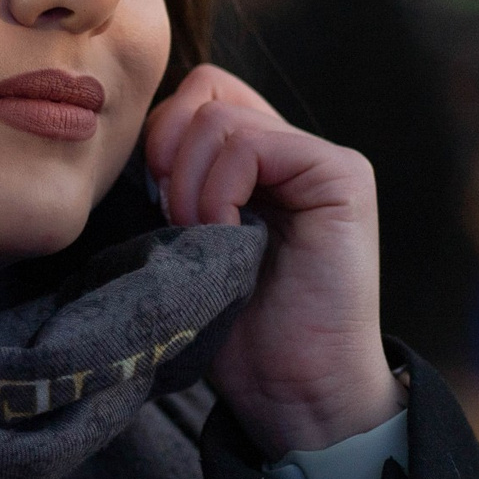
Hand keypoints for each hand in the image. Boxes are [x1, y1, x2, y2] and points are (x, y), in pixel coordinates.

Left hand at [142, 66, 400, 455]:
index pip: (196, 95)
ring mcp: (321, 157)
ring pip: (218, 116)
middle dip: (168, 152)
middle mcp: (292, 148)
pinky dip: (219, 189)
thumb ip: (176, 181)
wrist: (293, 389)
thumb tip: (136, 140)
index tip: (155, 199)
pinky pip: (250, 143)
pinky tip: (228, 235)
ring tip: (204, 237)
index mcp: (257, 160)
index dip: (161, 136)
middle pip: (204, 89)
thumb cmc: (238, 328)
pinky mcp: (342, 175)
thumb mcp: (187, 240)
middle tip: (176, 219)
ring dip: (191, 182)